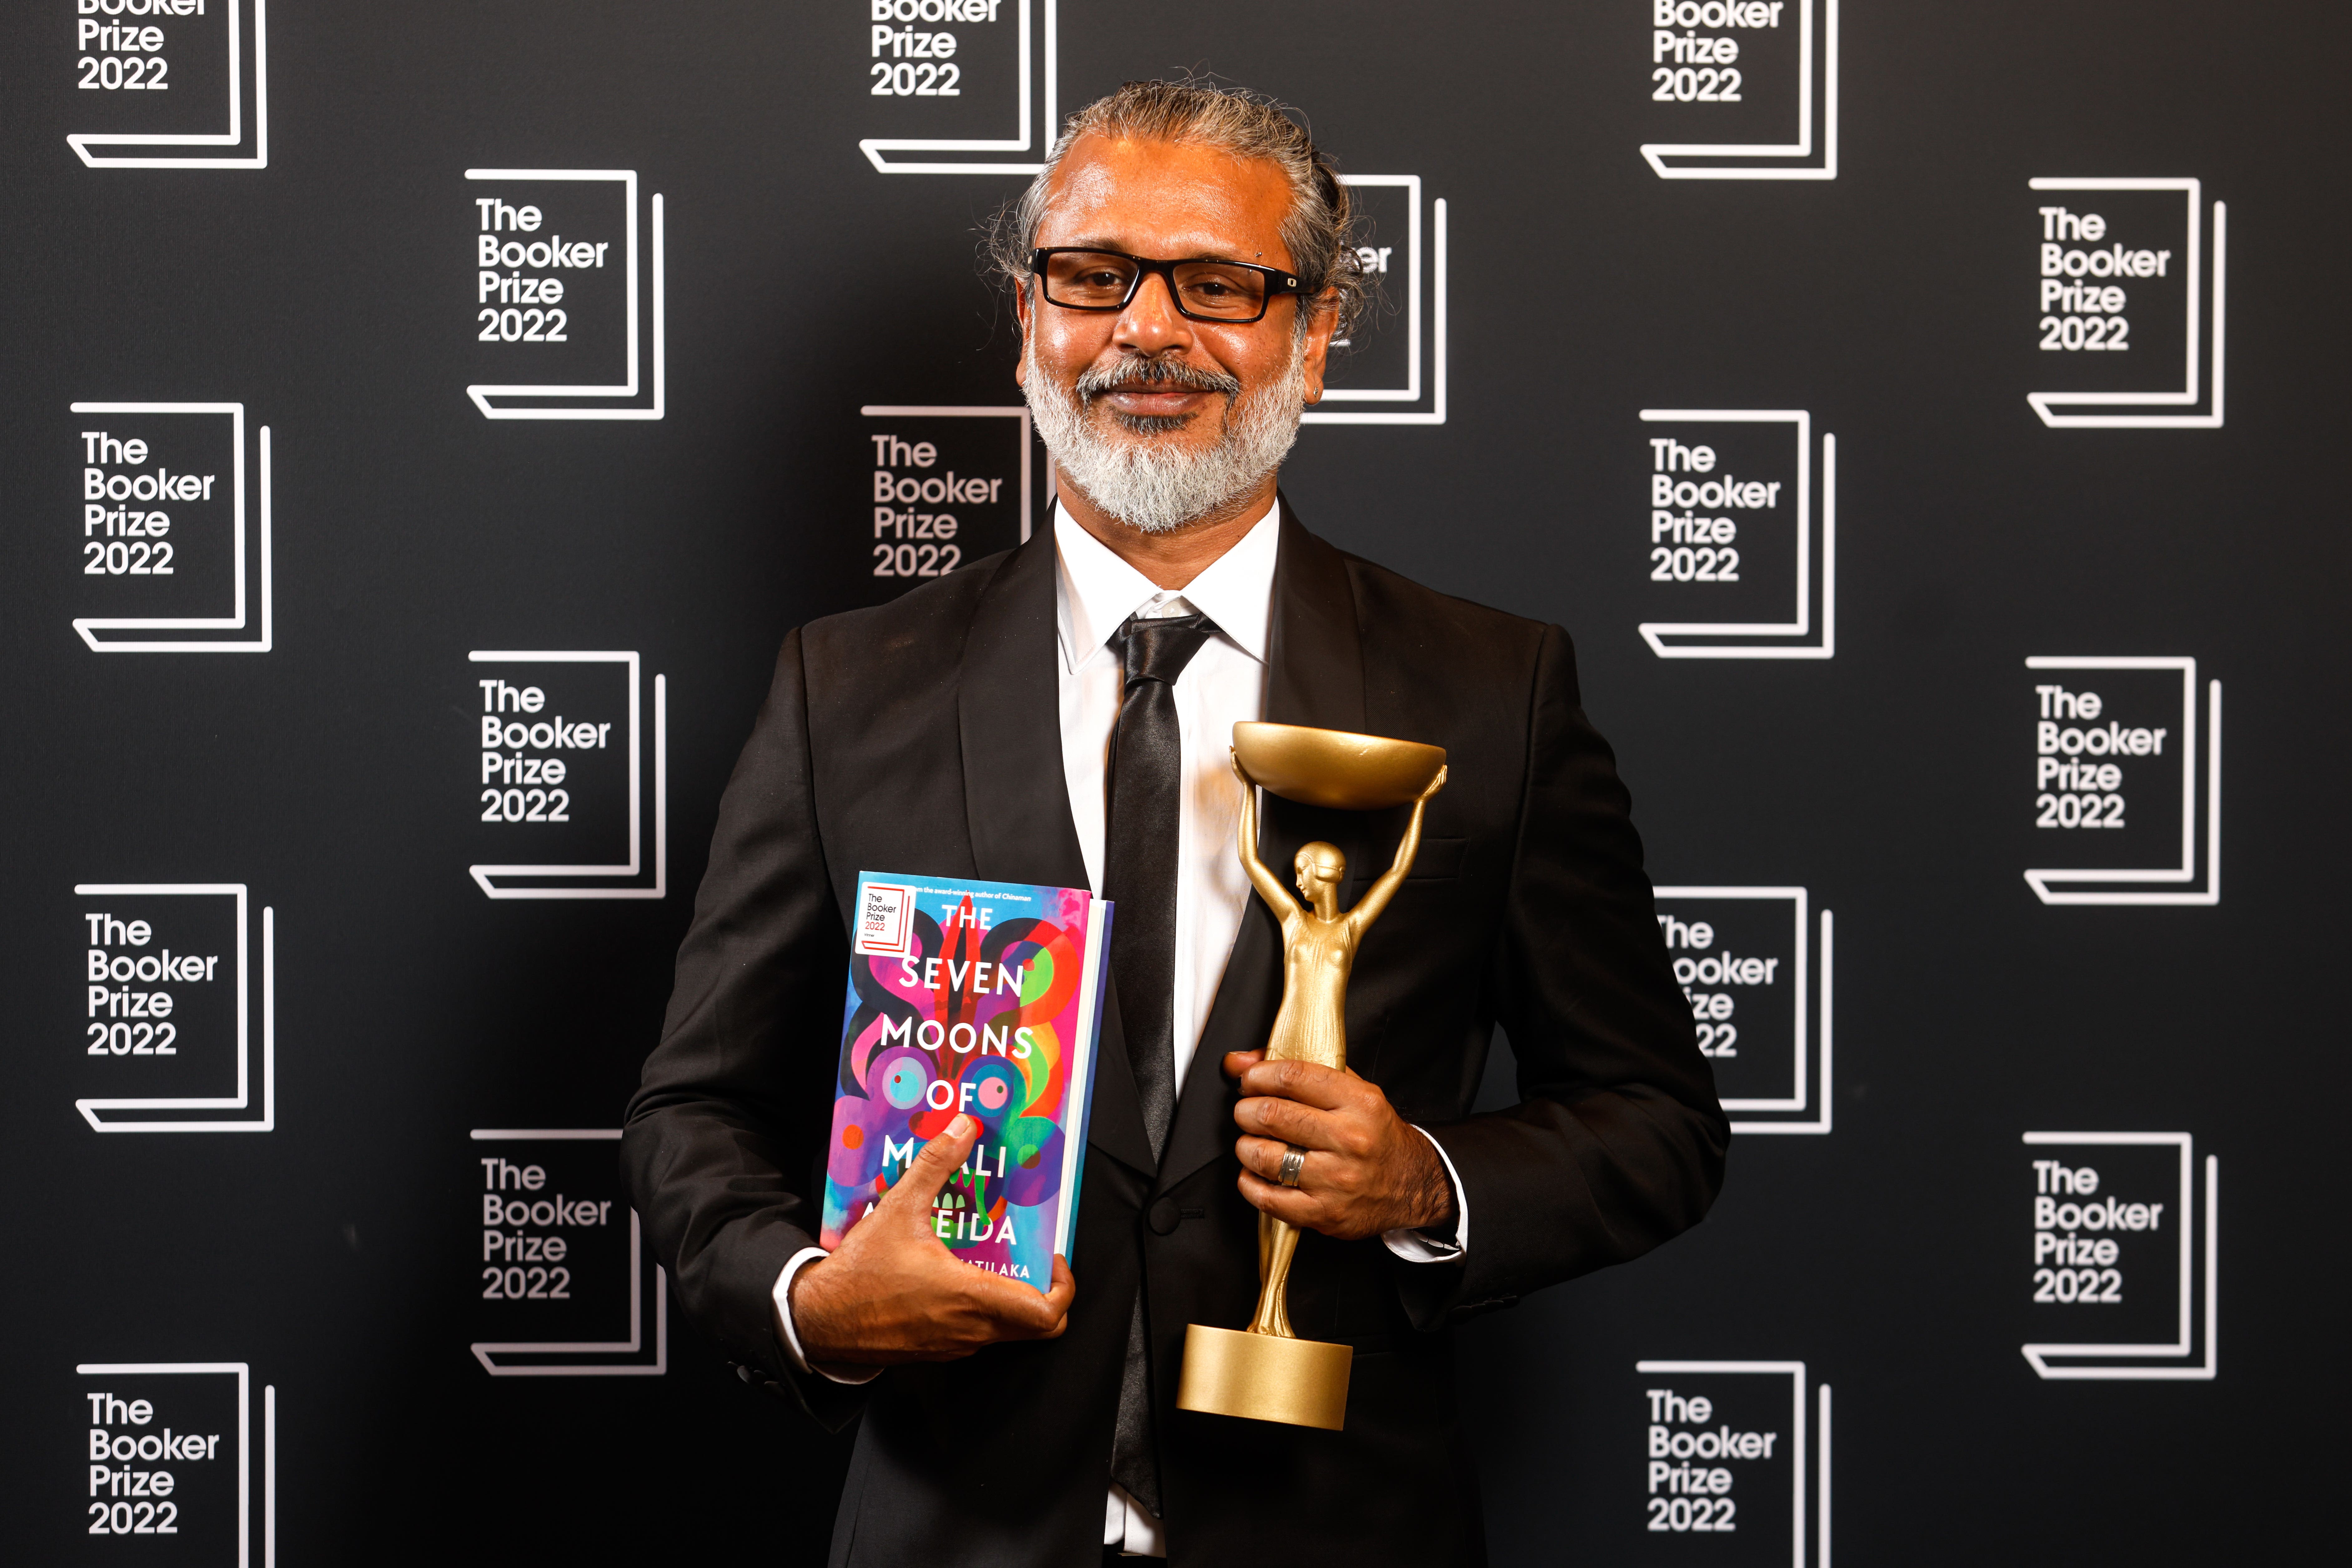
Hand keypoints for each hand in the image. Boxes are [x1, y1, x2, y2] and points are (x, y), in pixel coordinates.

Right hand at [785, 1113, 1075, 1370]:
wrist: (818, 1319)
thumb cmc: (858, 1272)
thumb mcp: (899, 1208)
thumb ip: (936, 1164)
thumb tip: (963, 1128)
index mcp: (969, 1297)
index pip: (1045, 1313)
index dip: (1063, 1286)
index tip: (1052, 1258)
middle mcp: (970, 1329)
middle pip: (1037, 1327)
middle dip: (1046, 1293)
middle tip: (1033, 1258)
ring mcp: (955, 1345)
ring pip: (1008, 1331)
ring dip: (1013, 1298)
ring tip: (997, 1258)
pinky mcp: (938, 1350)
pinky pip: (978, 1334)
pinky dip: (985, 1309)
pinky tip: (963, 1276)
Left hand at [1223, 1051, 1455, 1239]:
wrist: (1413, 1184)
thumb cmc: (1376, 1135)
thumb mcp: (1353, 1092)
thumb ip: (1300, 1072)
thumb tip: (1239, 1061)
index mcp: (1359, 1103)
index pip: (1293, 1077)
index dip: (1258, 1075)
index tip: (1250, 1080)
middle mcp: (1350, 1140)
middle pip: (1272, 1114)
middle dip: (1246, 1111)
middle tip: (1247, 1112)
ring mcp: (1337, 1180)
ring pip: (1265, 1156)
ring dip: (1245, 1146)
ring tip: (1252, 1143)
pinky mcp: (1325, 1213)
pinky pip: (1268, 1198)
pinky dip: (1250, 1184)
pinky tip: (1255, 1174)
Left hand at [1418, 764, 1447, 800]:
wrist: (1421, 801)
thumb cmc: (1421, 796)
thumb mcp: (1425, 789)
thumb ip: (1427, 784)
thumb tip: (1424, 779)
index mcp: (1437, 788)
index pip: (1442, 780)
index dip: (1444, 774)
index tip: (1443, 769)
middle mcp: (1438, 788)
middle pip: (1443, 779)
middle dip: (1445, 772)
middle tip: (1445, 766)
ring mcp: (1437, 789)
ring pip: (1442, 780)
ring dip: (1443, 773)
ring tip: (1444, 767)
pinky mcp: (1434, 789)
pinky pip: (1438, 782)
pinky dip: (1440, 777)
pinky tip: (1440, 772)